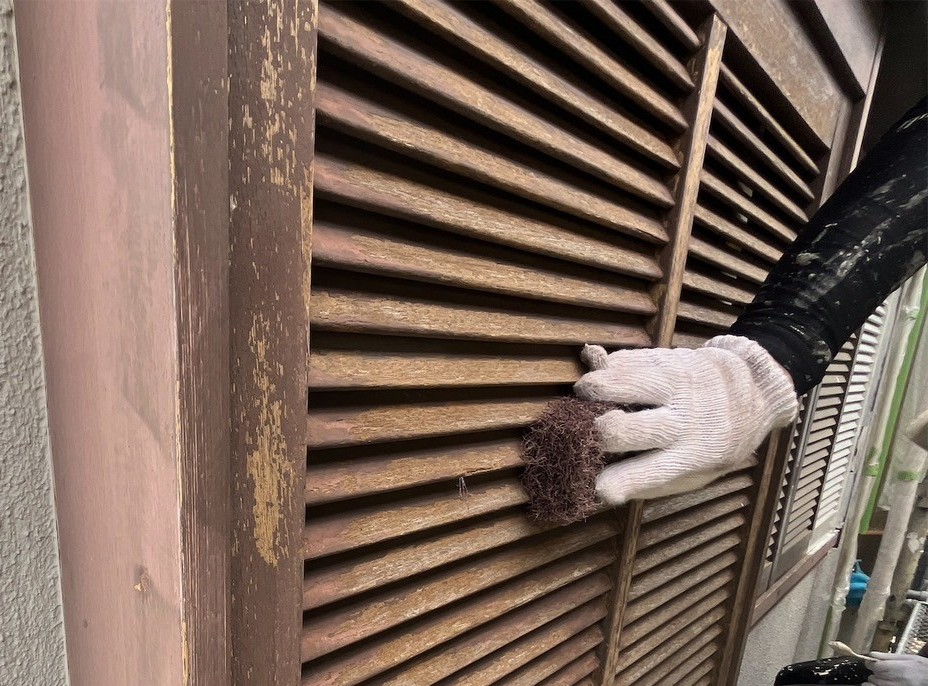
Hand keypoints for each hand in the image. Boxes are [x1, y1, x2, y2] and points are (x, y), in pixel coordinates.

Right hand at [573, 335, 797, 504]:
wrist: (755, 389)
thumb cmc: (717, 442)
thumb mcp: (697, 472)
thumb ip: (652, 479)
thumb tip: (599, 485)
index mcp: (693, 458)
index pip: (646, 475)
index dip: (613, 484)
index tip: (595, 486)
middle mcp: (685, 422)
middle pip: (623, 430)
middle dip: (595, 433)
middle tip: (585, 433)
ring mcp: (677, 385)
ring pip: (621, 383)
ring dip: (592, 389)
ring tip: (586, 394)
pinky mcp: (671, 358)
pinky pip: (627, 359)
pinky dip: (607, 367)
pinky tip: (604, 373)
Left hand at [865, 652, 927, 685]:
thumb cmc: (922, 667)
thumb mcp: (908, 658)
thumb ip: (888, 656)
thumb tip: (872, 654)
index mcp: (899, 669)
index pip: (876, 667)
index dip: (870, 663)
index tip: (871, 661)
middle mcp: (897, 681)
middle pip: (875, 676)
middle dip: (875, 671)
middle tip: (880, 669)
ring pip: (877, 684)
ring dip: (876, 680)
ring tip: (883, 676)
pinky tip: (878, 683)